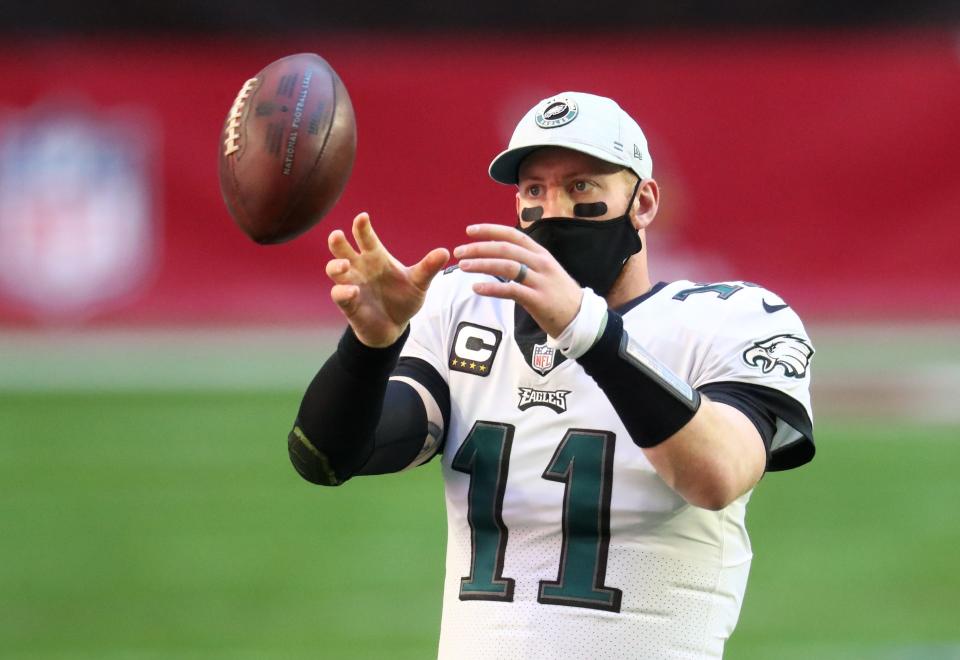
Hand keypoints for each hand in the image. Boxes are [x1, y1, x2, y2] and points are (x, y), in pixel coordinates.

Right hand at [326, 212, 449, 346]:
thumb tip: (445, 252)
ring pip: (333, 269)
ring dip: (336, 266)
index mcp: (375, 257)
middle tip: (338, 235)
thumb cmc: (403, 299)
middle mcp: (360, 268)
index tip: (362, 217)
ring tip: (345, 265)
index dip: (361, 227)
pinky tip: (353, 291)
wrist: (395, 326)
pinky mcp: (349, 304)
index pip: (365, 237)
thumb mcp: (418, 283)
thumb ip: (428, 268)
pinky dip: (343, 292)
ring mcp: (352, 285)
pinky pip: (339, 295)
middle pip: (341, 248)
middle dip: (337, 241)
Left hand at [453, 223, 582, 337]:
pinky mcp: (538, 300)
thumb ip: (526, 261)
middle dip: (479, 247)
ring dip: (482, 264)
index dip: (490, 230)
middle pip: (505, 249)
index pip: (513, 235)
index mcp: (541, 253)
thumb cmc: (558, 295)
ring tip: (463, 266)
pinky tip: (476, 288)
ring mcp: (540, 281)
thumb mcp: (545, 270)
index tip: (470, 230)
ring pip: (506, 266)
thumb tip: (501, 253)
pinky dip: (492, 289)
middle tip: (459, 250)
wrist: (580, 318)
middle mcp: (541, 263)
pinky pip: (511, 291)